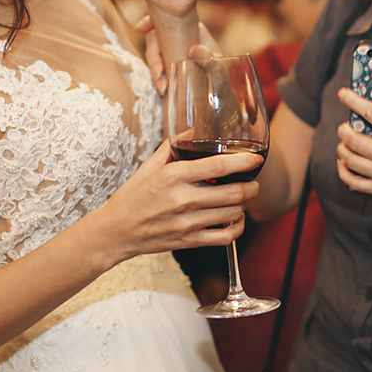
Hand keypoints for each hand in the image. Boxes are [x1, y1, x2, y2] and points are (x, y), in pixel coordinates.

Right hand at [99, 139, 261, 259]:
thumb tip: (193, 130)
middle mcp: (183, 199)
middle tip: (253, 182)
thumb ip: (173, 147)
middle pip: (233, 193)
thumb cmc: (132, 197)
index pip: (218, 166)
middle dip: (251, 187)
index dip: (243, 162)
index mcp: (174, 176)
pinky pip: (224, 237)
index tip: (255, 159)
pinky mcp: (189, 241)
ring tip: (242, 199)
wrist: (116, 231)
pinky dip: (237, 228)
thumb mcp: (149, 167)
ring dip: (244, 206)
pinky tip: (236, 220)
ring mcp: (187, 223)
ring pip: (232, 214)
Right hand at [133, 15, 216, 95]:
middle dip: (152, 56)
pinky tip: (162, 90)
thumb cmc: (222, 75)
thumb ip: (210, 57)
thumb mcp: (220, 65)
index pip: (168, 21)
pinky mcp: (169, 69)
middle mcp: (179, 40)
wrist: (222, 93)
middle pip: (155, 40)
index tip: (138, 29)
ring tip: (162, 87)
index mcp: (191, 30)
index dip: (149, 22)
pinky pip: (158, 70)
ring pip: (154, 56)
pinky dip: (157, 79)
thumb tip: (193, 49)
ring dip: (154, 70)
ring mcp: (172, 54)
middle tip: (159, 73)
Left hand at [334, 89, 371, 211]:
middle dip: (343, 129)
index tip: (343, 94)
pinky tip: (345, 163)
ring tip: (344, 142)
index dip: (353, 101)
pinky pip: (354, 182)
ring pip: (350, 160)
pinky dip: (343, 171)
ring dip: (342, 148)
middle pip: (354, 139)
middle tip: (344, 125)